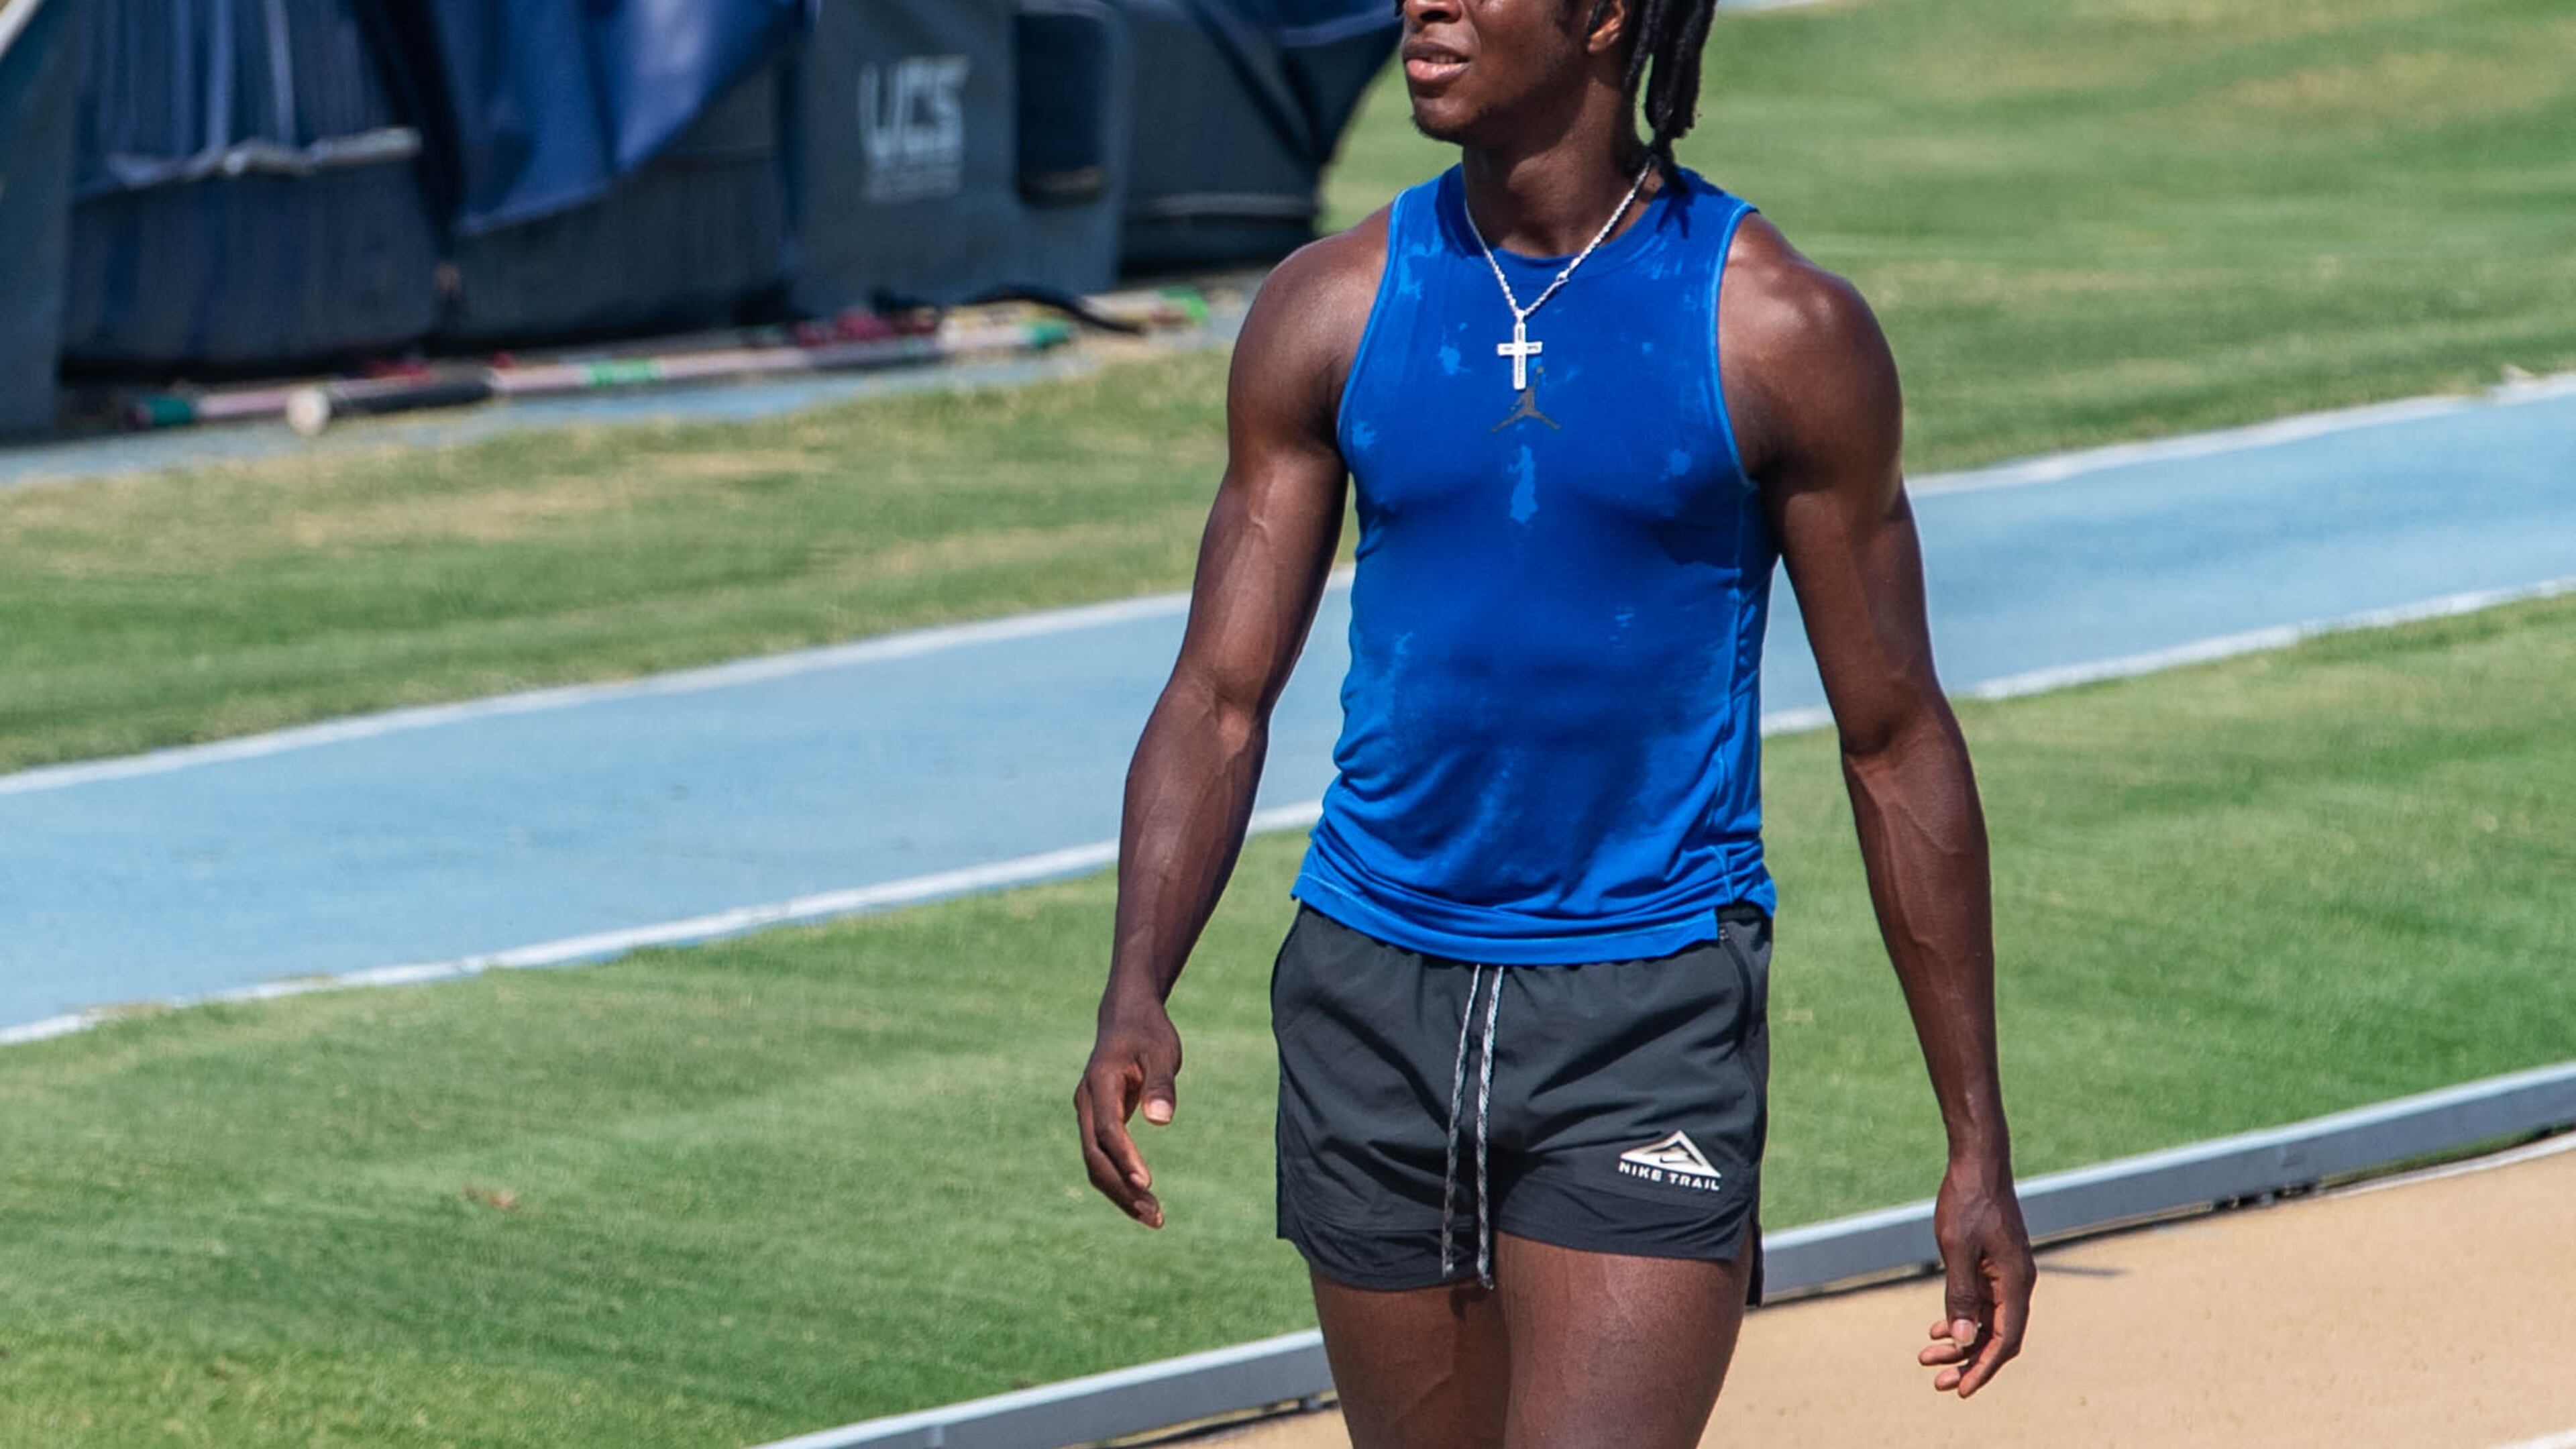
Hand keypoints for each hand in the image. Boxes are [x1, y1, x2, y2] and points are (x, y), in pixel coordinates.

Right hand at [1073, 995, 1183, 1228]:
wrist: (1125, 1017)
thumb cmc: (1147, 1033)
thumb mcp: (1162, 1052)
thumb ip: (1160, 1085)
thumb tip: (1161, 1121)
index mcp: (1099, 1082)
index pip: (1107, 1128)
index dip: (1125, 1157)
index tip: (1146, 1183)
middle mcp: (1086, 1102)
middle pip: (1095, 1155)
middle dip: (1122, 1188)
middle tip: (1155, 1215)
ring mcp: (1088, 1113)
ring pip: (1095, 1162)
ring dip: (1120, 1192)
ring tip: (1154, 1217)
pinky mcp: (1096, 1121)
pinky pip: (1101, 1157)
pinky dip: (1119, 1180)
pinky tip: (1141, 1200)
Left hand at [1918, 1155, 2033, 1396]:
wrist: (1978, 1163)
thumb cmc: (1967, 1202)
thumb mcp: (1956, 1250)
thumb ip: (1960, 1296)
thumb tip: (1964, 1340)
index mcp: (2015, 1283)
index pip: (2004, 1341)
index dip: (1983, 1368)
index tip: (1960, 1391)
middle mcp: (2017, 1283)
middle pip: (1997, 1336)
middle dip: (1968, 1362)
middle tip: (1936, 1381)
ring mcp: (2007, 1273)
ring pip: (1988, 1321)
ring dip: (1961, 1341)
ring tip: (1927, 1357)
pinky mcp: (1995, 1264)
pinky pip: (1982, 1302)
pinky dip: (1963, 1317)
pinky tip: (1939, 1327)